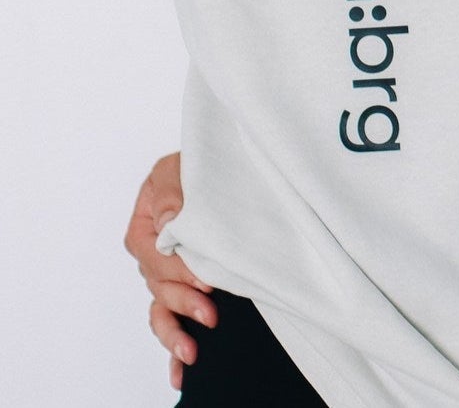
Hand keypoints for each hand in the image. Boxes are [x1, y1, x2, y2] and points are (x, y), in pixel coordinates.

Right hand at [123, 151, 214, 391]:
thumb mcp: (186, 166)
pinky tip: (181, 372)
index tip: (203, 275)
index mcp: (147, 222)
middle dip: (183, 300)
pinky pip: (171, 320)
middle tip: (210, 310)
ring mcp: (170, 272)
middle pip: (157, 283)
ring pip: (161, 308)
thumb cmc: (210, 162)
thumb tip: (168, 225)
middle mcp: (155, 251)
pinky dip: (173, 347)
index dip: (175, 266)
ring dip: (175, 331)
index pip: (151, 251)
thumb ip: (174, 192)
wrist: (235, 166)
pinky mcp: (186, 287)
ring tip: (193, 349)